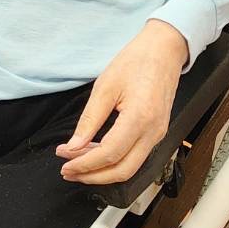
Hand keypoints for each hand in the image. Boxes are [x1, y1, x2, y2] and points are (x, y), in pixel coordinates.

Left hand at [56, 21, 188, 184]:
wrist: (163, 51)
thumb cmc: (136, 62)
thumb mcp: (105, 86)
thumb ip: (89, 120)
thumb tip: (73, 146)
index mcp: (140, 117)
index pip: (109, 154)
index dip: (84, 163)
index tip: (65, 162)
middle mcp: (153, 132)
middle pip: (122, 171)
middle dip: (92, 176)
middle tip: (68, 170)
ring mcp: (157, 134)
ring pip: (130, 168)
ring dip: (102, 172)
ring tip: (77, 164)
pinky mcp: (156, 133)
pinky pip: (135, 157)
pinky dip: (114, 161)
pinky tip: (95, 154)